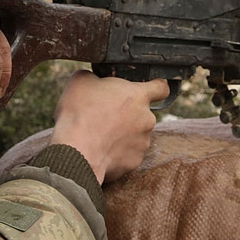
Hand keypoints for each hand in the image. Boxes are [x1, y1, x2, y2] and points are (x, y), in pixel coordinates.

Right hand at [49, 71, 168, 183]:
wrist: (77, 151)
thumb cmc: (80, 113)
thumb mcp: (82, 81)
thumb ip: (95, 76)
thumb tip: (94, 79)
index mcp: (138, 96)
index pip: (162, 88)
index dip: (156, 88)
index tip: (150, 91)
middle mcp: (147, 119)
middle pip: (142, 114)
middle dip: (127, 115)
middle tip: (106, 116)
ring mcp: (142, 142)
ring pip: (135, 136)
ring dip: (122, 135)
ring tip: (99, 135)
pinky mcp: (134, 162)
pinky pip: (127, 155)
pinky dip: (117, 153)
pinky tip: (100, 150)